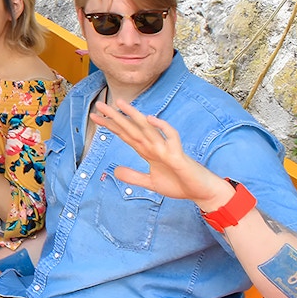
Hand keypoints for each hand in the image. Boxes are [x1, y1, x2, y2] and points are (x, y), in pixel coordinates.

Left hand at [92, 99, 229, 206]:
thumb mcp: (151, 183)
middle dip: (116, 118)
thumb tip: (115, 170)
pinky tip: (151, 119)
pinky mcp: (178, 156)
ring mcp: (166, 149)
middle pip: (132, 129)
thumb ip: (134, 176)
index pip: (126, 135)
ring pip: (148, 129)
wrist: (201, 193)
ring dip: (134, 116)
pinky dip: (162, 128)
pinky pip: (171, 138)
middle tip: (99, 106)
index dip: (110, 126)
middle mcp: (155, 147)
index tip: (95, 117)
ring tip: (120, 104)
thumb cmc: (179, 184)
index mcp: (148, 151)